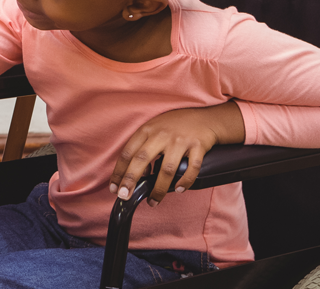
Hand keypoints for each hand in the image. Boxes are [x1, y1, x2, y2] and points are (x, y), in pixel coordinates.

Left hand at [109, 102, 243, 205]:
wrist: (205, 118)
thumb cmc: (176, 126)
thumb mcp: (154, 130)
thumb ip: (144, 147)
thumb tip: (139, 173)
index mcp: (147, 130)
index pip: (127, 152)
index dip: (119, 171)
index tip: (114, 187)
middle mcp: (161, 135)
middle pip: (142, 159)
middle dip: (131, 180)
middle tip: (124, 196)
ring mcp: (180, 141)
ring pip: (166, 168)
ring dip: (158, 188)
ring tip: (153, 201)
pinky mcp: (198, 146)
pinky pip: (192, 168)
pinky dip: (185, 181)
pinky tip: (179, 189)